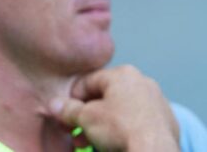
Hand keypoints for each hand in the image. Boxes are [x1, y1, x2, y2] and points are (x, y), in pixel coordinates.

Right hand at [50, 65, 178, 151]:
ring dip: (102, 126)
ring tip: (91, 142)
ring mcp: (157, 102)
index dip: (71, 100)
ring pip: (120, 111)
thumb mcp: (85, 118)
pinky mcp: (166, 122)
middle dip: (87, 117)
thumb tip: (54, 105)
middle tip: (75, 132)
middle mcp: (142, 83)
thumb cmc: (122, 130)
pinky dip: (122, 131)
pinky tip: (114, 144)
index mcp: (123, 74)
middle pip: (104, 98)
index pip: (87, 82)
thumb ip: (67, 109)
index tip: (65, 114)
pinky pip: (136, 122)